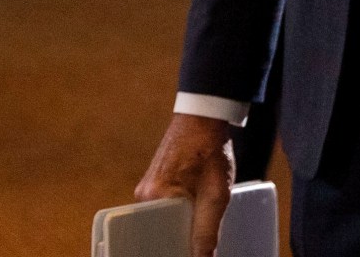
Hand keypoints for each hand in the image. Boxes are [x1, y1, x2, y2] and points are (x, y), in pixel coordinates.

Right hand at [134, 113, 231, 256]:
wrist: (205, 117)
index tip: (192, 251)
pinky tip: (194, 213)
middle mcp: (143, 196)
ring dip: (182, 225)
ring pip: (163, 220)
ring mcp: (147, 189)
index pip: (159, 239)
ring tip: (199, 224)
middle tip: (201, 241)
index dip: (177, 249)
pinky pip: (164, 209)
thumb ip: (207, 230)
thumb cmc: (210, 151)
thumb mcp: (216, 195)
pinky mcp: (154, 184)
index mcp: (152, 199)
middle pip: (159, 231)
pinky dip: (179, 214)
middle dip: (180, 238)